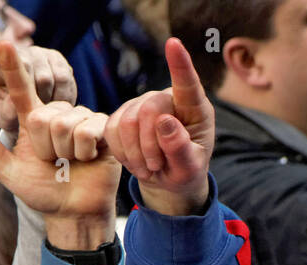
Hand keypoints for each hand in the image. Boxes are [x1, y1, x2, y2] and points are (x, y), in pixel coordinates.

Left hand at [0, 8, 76, 136]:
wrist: (45, 119)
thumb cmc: (18, 120)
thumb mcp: (8, 121)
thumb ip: (7, 114)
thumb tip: (13, 103)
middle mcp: (15, 55)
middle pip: (23, 66)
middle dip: (30, 94)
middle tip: (32, 112)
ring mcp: (38, 54)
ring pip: (45, 76)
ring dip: (46, 99)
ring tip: (43, 108)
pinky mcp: (59, 60)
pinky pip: (64, 79)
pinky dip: (62, 98)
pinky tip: (56, 103)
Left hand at [0, 42, 120, 247]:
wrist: (74, 212)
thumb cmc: (42, 192)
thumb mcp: (8, 172)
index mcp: (31, 118)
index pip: (19, 87)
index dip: (12, 66)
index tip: (4, 42)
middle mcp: (56, 113)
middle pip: (43, 115)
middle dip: (46, 146)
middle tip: (55, 161)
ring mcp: (81, 119)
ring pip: (65, 123)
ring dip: (66, 151)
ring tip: (72, 161)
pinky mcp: (103, 128)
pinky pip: (87, 131)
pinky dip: (85, 151)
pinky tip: (89, 158)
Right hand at [106, 38, 213, 216]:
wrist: (166, 178)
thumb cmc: (185, 171)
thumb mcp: (190, 169)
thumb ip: (181, 149)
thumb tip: (165, 122)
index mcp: (195, 109)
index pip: (187, 84)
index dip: (180, 65)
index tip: (173, 43)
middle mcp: (168, 99)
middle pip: (149, 111)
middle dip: (150, 146)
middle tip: (156, 168)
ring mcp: (142, 104)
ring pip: (127, 122)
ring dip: (135, 154)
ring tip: (149, 169)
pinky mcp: (121, 114)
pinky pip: (112, 130)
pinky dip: (123, 153)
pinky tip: (135, 162)